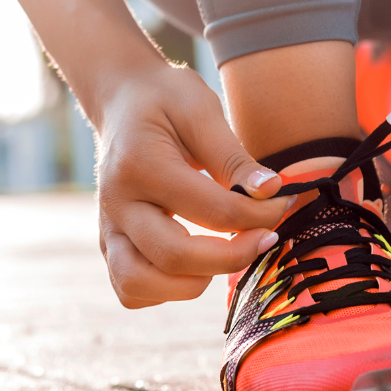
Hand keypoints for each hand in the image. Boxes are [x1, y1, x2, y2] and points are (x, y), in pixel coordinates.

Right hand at [94, 63, 294, 306]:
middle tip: (266, 238)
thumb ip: (234, 157)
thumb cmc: (166, 100)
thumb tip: (274, 192)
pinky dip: (164, 290)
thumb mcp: (201, 109)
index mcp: (140, 165)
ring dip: (191, 283)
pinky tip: (194, 264)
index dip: (258, 215)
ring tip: (223, 254)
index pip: (210, 210)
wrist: (121, 99)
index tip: (284, 203)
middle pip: (173, 257)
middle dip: (232, 256)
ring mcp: (107, 229)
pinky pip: (131, 290)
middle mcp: (116, 204)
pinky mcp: (109, 246)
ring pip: (139, 285)